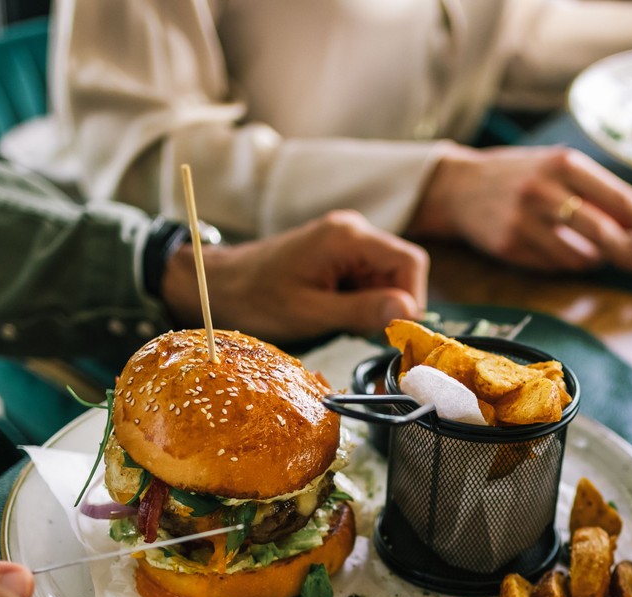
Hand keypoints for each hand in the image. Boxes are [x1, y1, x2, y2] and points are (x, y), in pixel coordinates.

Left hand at [169, 210, 427, 341]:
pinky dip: (361, 303)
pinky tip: (334, 312)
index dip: (411, 299)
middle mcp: (353, 231)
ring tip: (338, 318)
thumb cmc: (256, 298)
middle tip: (358, 328)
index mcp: (348, 237)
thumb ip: (362, 311)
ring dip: (374, 307)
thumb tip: (408, 312)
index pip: (412, 262)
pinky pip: (370, 281)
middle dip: (390, 305)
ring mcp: (347, 242)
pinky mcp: (340, 256)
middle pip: (403, 272)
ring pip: (389, 279)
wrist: (219, 285)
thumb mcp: (310, 313)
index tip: (392, 329)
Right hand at [410, 146, 631, 274]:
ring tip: (599, 253)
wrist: (459, 186)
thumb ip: (599, 197)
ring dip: (598, 261)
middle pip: (605, 232)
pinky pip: (554, 266)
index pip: (623, 200)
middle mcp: (545, 188)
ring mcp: (524, 219)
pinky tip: (565, 253)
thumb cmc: (523, 177)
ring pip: (580, 256)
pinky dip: (568, 265)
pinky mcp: (509, 244)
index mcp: (566, 163)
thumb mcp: (561, 171)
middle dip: (631, 253)